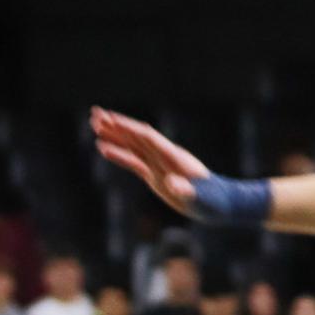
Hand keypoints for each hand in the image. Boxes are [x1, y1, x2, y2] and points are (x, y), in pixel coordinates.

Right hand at [90, 107, 210, 214]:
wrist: (219, 201)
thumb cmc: (211, 200)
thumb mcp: (199, 198)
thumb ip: (187, 190)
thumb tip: (172, 184)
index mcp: (173, 156)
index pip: (147, 137)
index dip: (129, 128)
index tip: (111, 118)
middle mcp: (164, 155)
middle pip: (137, 136)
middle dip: (117, 125)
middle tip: (95, 113)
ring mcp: (159, 163)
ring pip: (133, 146)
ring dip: (115, 135)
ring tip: (95, 125)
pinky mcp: (155, 174)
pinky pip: (134, 161)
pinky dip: (119, 154)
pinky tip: (104, 148)